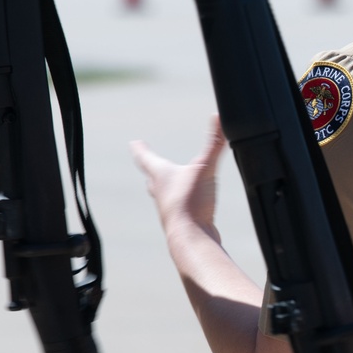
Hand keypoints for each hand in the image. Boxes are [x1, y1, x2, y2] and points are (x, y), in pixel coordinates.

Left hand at [130, 115, 227, 240]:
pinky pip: (180, 209)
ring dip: (164, 188)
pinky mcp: (182, 221)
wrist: (191, 238)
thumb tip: (217, 115)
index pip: (146, 157)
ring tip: (167, 185)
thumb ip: (213, 143)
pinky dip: (182, 203)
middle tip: (146, 162)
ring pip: (163, 195)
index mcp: (161, 175)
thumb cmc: (191, 202)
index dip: (141, 149)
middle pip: (151, 177)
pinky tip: (191, 205)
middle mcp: (161, 192)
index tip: (134, 142)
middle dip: (150, 168)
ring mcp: (170, 208)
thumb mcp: (204, 167)